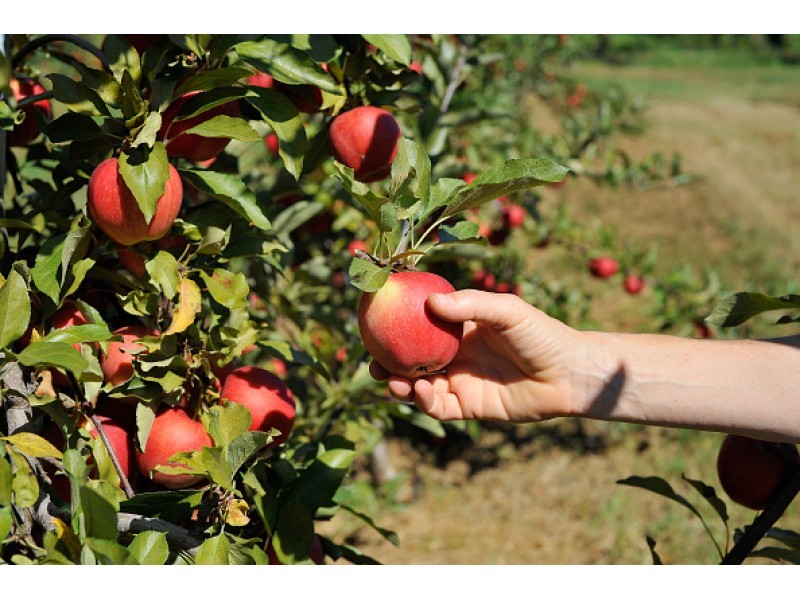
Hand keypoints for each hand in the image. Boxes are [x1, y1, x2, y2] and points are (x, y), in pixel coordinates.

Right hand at [370, 290, 583, 421]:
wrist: (568, 373)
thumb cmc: (541, 334)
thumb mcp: (506, 311)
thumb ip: (470, 305)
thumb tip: (429, 304)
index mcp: (460, 329)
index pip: (421, 327)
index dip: (398, 326)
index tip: (376, 322)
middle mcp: (455, 355)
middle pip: (412, 360)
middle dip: (388, 362)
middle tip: (372, 361)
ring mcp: (460, 381)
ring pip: (419, 385)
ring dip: (401, 384)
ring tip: (391, 379)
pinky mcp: (469, 407)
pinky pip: (438, 407)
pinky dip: (424, 401)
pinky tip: (421, 390)